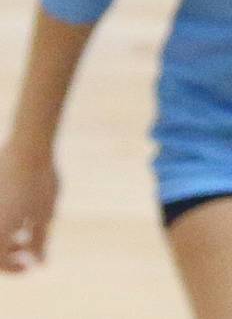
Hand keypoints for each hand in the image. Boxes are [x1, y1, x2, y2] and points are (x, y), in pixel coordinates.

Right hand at [0, 142, 57, 272]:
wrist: (28, 146)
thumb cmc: (40, 181)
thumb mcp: (44, 214)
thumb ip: (38, 242)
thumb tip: (37, 263)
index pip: (0, 262)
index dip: (14, 269)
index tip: (29, 266)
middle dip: (7, 253)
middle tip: (28, 249)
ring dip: (3, 237)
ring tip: (26, 230)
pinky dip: (3, 221)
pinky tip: (19, 213)